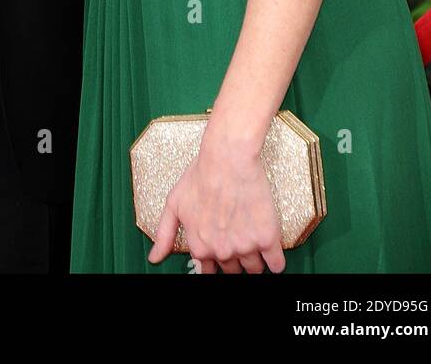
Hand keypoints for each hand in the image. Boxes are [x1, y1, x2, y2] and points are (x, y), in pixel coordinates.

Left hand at [149, 136, 285, 273]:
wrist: (228, 158)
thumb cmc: (200, 175)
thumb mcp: (174, 203)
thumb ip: (164, 234)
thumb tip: (154, 259)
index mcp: (200, 247)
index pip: (208, 272)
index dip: (214, 262)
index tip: (220, 252)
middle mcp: (222, 252)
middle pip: (233, 271)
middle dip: (234, 260)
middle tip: (236, 240)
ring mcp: (245, 247)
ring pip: (254, 269)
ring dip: (254, 259)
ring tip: (252, 239)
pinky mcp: (267, 238)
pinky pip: (277, 264)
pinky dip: (276, 261)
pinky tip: (271, 252)